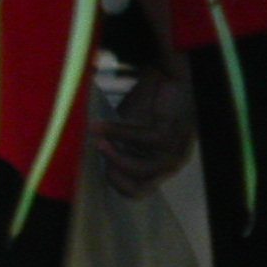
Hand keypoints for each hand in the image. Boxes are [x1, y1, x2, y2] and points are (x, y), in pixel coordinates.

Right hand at [95, 64, 195, 198]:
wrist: (170, 74)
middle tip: (99, 159)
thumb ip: (118, 150)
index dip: (116, 186)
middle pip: (141, 189)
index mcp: (163, 165)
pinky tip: (98, 126)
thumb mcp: (130, 133)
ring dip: (115, 157)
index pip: (139, 191)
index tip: (101, 169)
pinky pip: (142, 139)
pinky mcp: (173, 130)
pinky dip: (117, 133)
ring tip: (98, 143)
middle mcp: (173, 162)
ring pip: (142, 169)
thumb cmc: (149, 104)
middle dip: (115, 178)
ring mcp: (176, 148)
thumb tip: (91, 164)